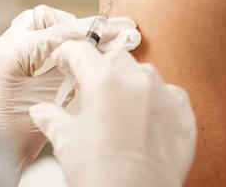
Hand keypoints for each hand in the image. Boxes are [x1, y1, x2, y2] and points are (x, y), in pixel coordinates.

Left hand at [0, 5, 140, 168]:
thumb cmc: (18, 136)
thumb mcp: (50, 100)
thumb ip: (71, 70)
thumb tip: (96, 48)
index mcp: (4, 59)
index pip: (52, 34)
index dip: (83, 31)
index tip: (107, 31)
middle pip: (40, 18)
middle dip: (69, 25)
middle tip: (93, 38)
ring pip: (33, 22)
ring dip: (57, 29)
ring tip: (79, 44)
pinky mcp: (0, 56)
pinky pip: (28, 35)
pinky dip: (48, 37)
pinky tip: (64, 50)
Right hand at [30, 42, 195, 186]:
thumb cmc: (99, 174)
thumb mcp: (66, 143)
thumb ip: (52, 119)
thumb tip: (41, 111)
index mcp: (104, 81)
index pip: (81, 51)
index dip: (68, 54)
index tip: (65, 61)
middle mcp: (137, 80)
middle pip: (115, 59)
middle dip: (101, 69)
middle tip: (91, 89)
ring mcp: (164, 95)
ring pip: (145, 73)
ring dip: (130, 82)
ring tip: (120, 106)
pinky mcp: (184, 114)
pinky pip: (171, 94)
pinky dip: (158, 100)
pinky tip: (147, 118)